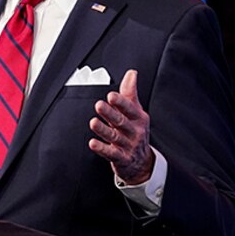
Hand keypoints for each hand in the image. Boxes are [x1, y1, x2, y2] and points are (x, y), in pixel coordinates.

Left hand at [89, 69, 153, 184]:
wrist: (142, 162)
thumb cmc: (135, 132)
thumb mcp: (136, 112)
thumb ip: (130, 93)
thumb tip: (131, 73)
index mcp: (138, 118)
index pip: (130, 109)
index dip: (121, 102)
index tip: (111, 96)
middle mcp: (134, 131)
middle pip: (121, 121)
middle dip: (110, 113)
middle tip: (99, 105)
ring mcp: (128, 146)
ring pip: (114, 137)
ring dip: (103, 130)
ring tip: (93, 122)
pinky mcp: (122, 159)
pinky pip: (111, 154)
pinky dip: (102, 149)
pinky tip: (93, 143)